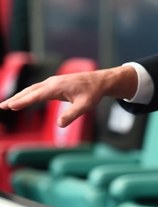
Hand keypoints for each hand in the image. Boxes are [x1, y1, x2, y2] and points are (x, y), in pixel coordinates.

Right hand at [0, 65, 137, 126]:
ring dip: (19, 96)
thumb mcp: (85, 106)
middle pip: (29, 91)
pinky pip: (37, 90)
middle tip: (2, 106)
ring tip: (7, 105)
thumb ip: (72, 115)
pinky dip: (28, 94)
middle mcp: (52, 83)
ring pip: (32, 90)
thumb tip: (59, 124)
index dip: (23, 101)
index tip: (11, 106)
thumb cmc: (93, 93)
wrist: (100, 81)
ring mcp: (52, 82)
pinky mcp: (54, 85)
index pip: (36, 95)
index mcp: (57, 87)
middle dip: (15, 99)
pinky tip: (23, 100)